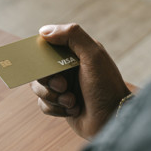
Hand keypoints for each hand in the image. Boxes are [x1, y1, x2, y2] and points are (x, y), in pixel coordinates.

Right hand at [30, 24, 129, 138]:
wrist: (112, 119)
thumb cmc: (106, 87)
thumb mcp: (93, 55)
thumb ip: (72, 36)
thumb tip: (44, 31)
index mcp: (75, 53)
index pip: (48, 46)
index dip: (41, 54)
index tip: (42, 62)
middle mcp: (67, 69)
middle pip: (39, 69)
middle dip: (48, 80)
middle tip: (62, 85)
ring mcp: (63, 88)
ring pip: (38, 88)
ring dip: (53, 97)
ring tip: (71, 101)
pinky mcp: (60, 105)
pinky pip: (43, 104)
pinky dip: (55, 109)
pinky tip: (73, 110)